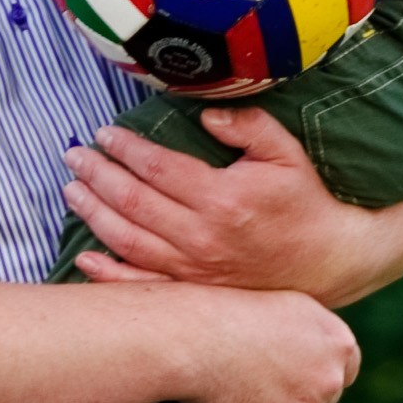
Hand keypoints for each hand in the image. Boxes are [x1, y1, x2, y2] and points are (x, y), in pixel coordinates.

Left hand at [65, 108, 402, 307]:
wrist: (331, 259)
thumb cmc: (307, 201)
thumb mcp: (287, 153)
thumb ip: (248, 125)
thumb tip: (208, 113)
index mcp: (224, 199)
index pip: (159, 168)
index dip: (126, 149)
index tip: (104, 134)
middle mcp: (204, 237)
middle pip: (134, 204)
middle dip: (98, 177)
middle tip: (74, 156)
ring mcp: (197, 269)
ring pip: (130, 241)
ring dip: (95, 215)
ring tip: (72, 190)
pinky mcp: (197, 290)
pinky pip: (145, 284)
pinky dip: (110, 274)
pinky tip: (85, 256)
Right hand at [173, 284, 360, 402]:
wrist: (191, 339)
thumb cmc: (230, 312)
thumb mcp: (288, 302)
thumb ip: (315, 330)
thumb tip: (325, 350)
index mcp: (338, 342)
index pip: (346, 370)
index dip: (319, 372)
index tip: (296, 372)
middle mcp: (330, 378)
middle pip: (327, 400)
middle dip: (302, 395)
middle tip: (264, 383)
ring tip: (248, 400)